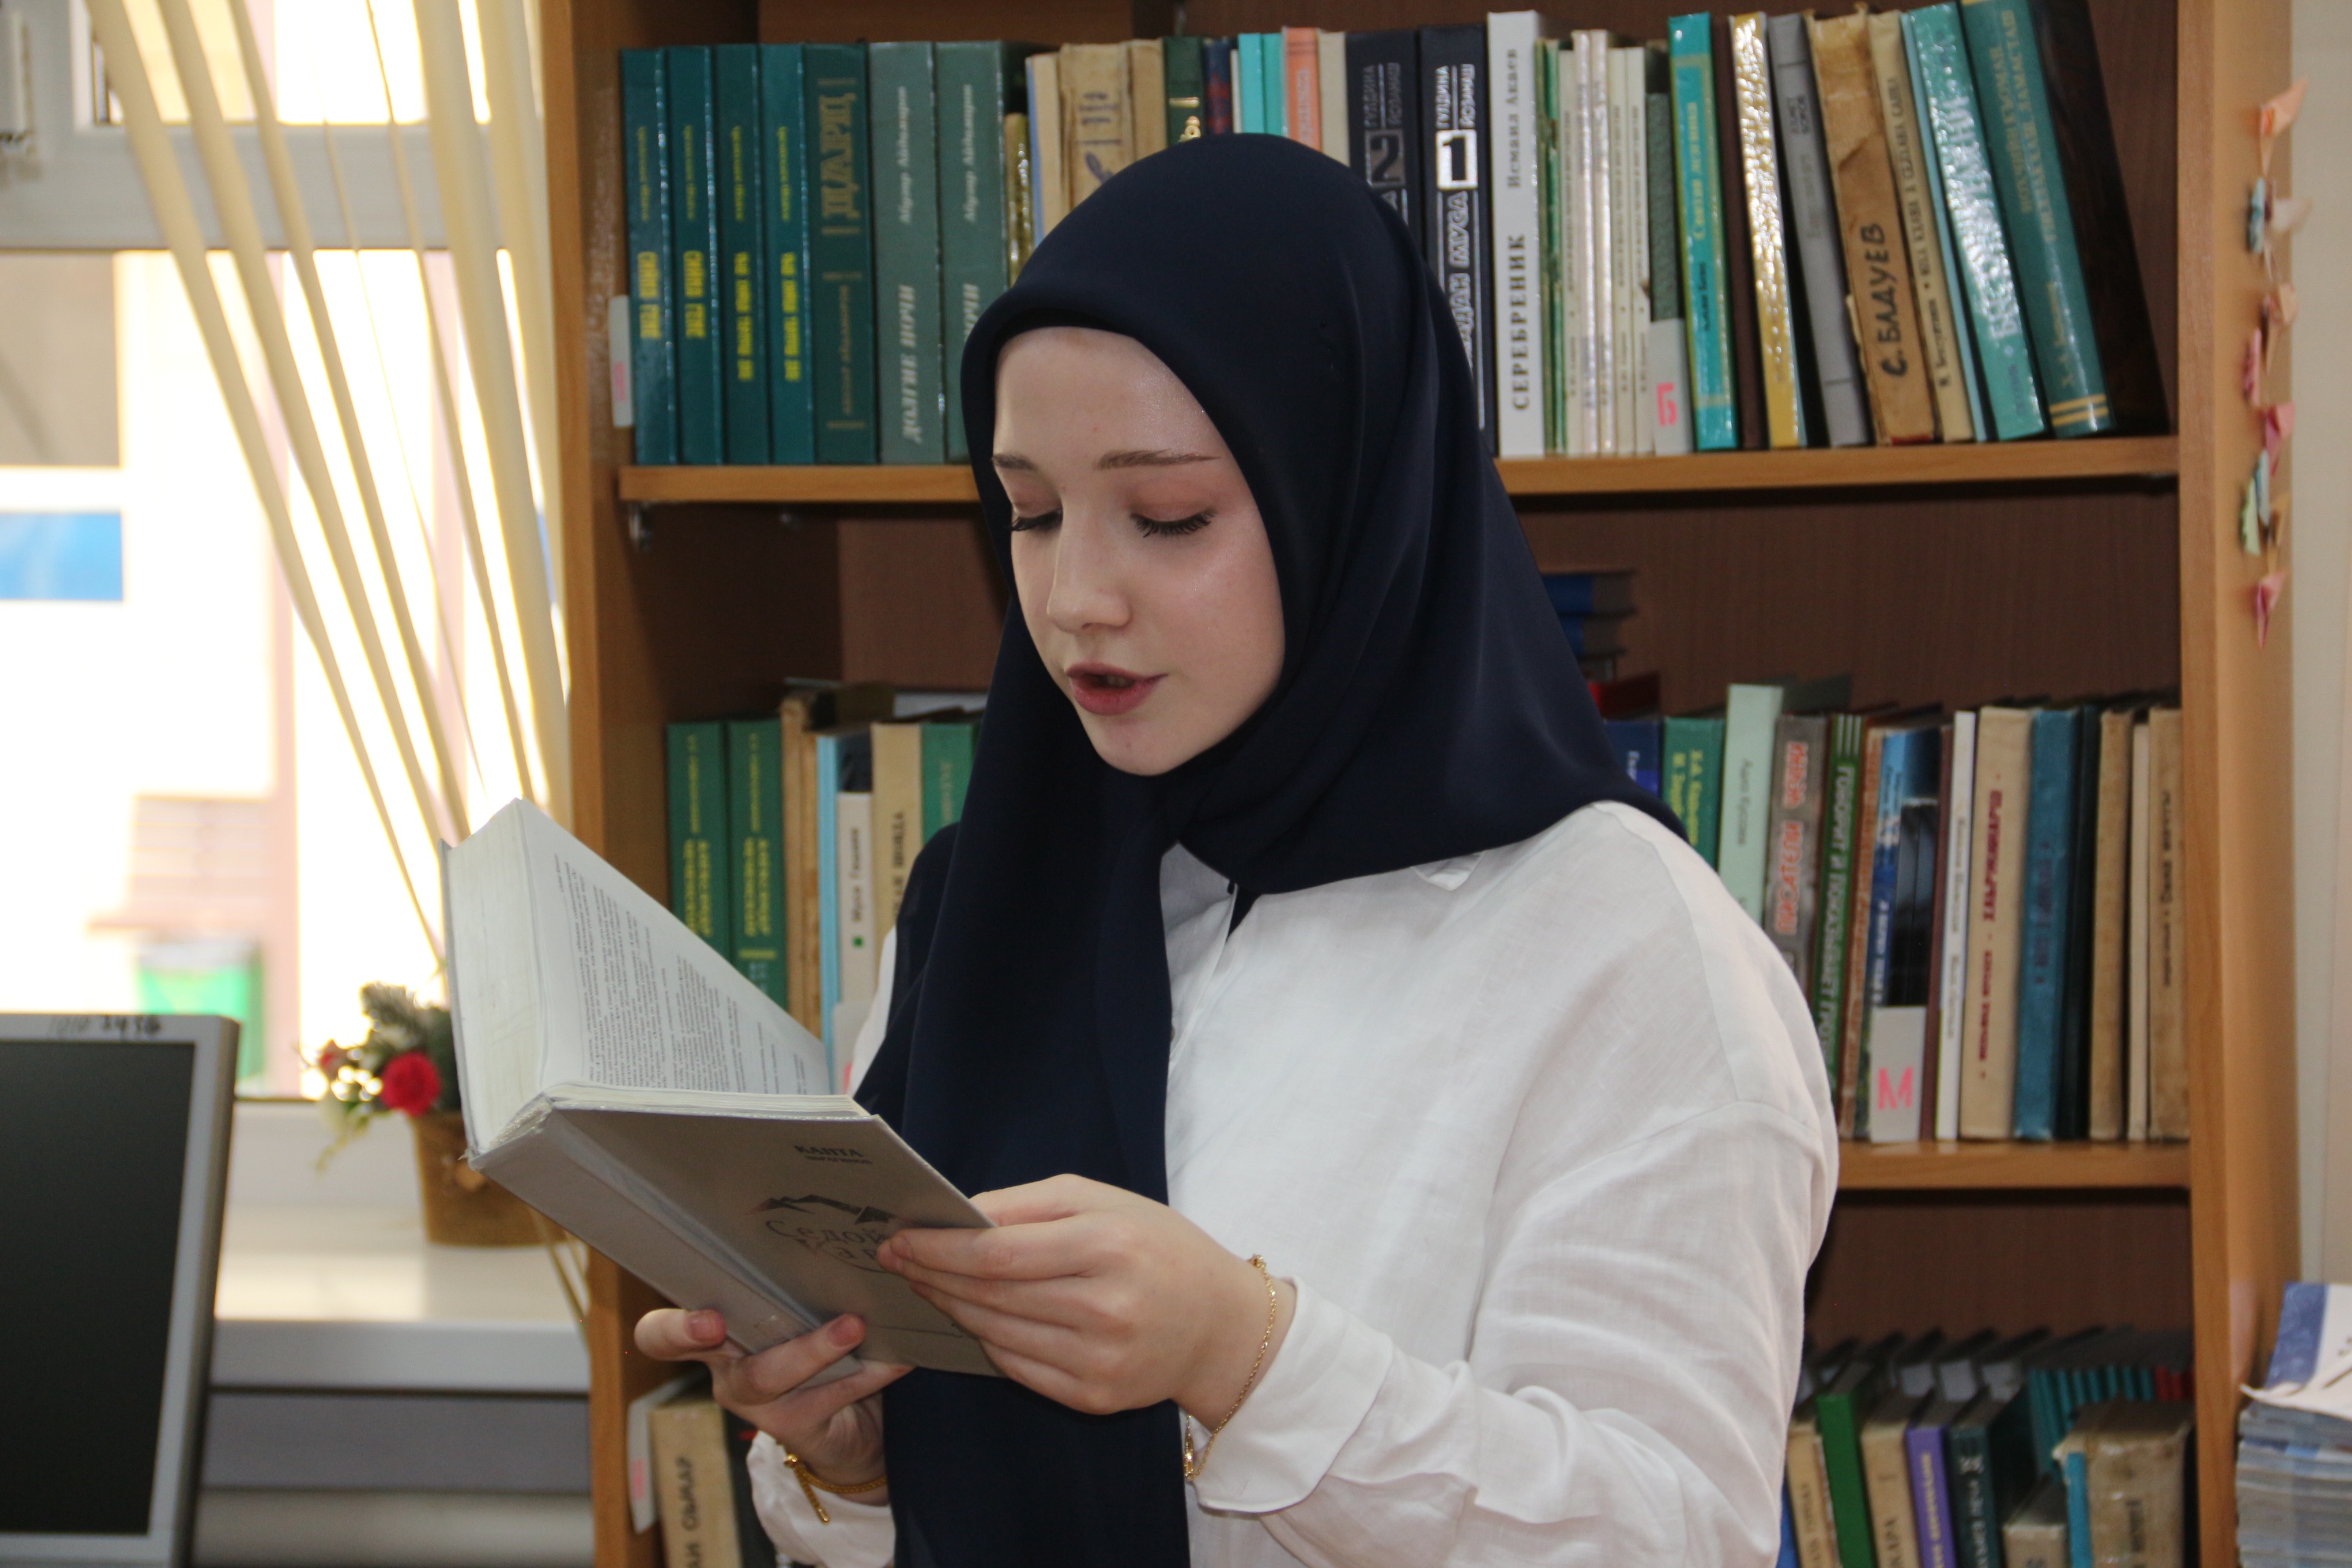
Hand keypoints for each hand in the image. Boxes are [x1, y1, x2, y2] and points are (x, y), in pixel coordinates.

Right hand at [633, 1308, 910, 1488]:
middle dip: (698, 1332)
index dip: (669, 1326)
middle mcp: (727, 1369)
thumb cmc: (818, 1351)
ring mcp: (758, 1404)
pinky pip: (829, 1396)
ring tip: (853, 1325)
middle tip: (716, 1321)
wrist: (853, 1429)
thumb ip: (798, 1281)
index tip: (695, 1315)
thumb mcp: (799, 1312)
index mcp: (716, 1334)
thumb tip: (833, 1219)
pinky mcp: (797, 1427)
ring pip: (767, 1374)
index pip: (661, 1333)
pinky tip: (898, 1355)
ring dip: (811, 1348)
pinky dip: (869, 1372)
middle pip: (697, 1348)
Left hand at [878, 1174, 1293, 1420]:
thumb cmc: (1155, 1246)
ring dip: (952, 1307)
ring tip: (927, 1284)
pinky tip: (971, 1317)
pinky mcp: (1093, 1398)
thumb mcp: (1102, 1201)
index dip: (940, 1248)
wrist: (1219, 1324)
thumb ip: (1028, 1204)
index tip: (901, 1238)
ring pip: (996, 1334)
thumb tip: (957, 1216)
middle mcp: (1105, 1309)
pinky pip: (1017, 1367)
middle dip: (934, 1275)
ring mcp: (1099, 1361)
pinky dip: (986, 1339)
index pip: (998, 1252)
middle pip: (990, 1295)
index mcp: (1108, 1246)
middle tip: (898, 1259)